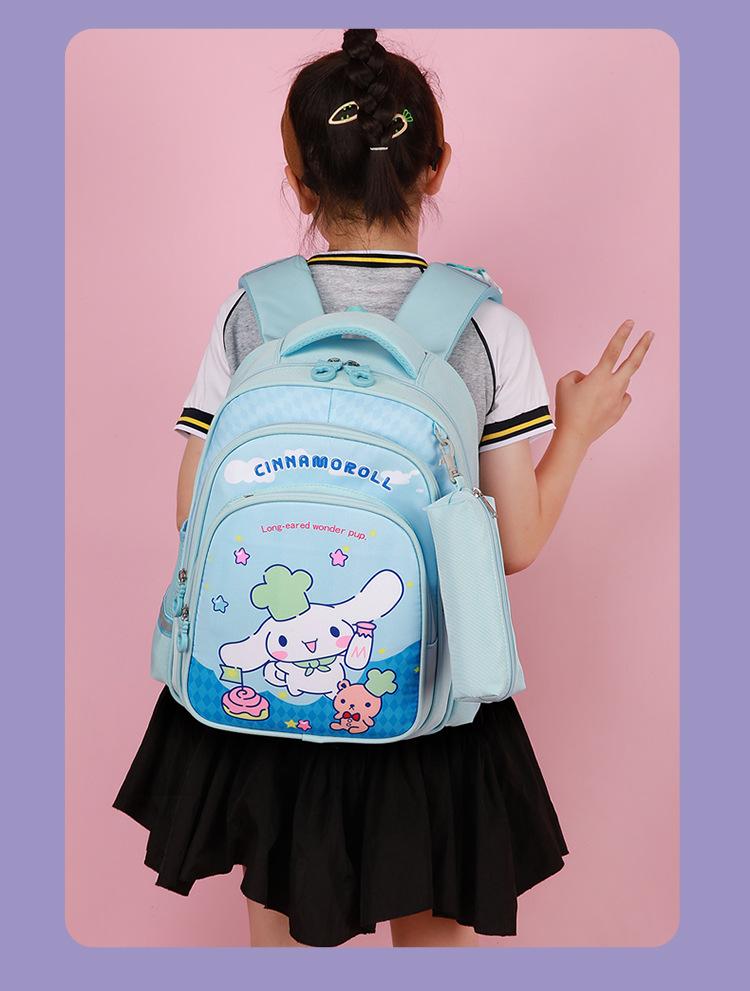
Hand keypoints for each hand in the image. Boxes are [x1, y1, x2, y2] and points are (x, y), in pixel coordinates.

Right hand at [554, 319, 654, 448]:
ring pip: (621, 382)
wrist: (574, 436)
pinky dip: (613, 395)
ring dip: (610, 381)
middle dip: (643, 345)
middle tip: (650, 334)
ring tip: (592, 396)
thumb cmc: (567, 409)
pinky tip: (602, 403)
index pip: (614, 349)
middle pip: (633, 362)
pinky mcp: (620, 411)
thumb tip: (589, 377)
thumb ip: (578, 374)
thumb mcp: (564, 383)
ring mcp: (619, 399)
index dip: (622, 334)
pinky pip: (621, 397)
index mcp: (599, 376)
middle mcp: (613, 386)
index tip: (631, 322)